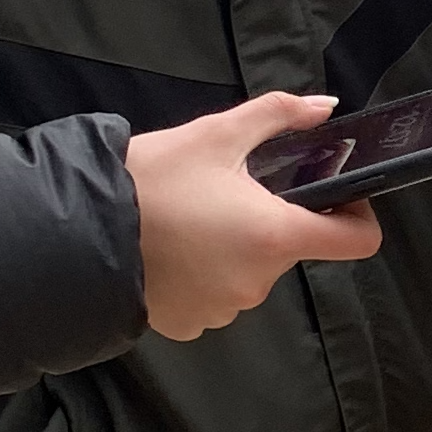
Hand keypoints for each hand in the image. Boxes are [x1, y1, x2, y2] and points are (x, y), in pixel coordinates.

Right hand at [126, 96, 379, 340]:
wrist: (74, 232)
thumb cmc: (149, 180)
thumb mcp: (216, 134)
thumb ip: (278, 115)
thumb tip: (324, 107)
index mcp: (276, 236)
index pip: (356, 241)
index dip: (356, 215)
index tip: (336, 195)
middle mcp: (258, 282)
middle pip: (290, 249)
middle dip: (270, 220)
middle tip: (230, 190)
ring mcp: (224, 310)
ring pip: (250, 272)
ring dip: (234, 248)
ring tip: (192, 217)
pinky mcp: (190, 324)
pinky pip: (214, 296)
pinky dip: (203, 274)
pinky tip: (173, 249)